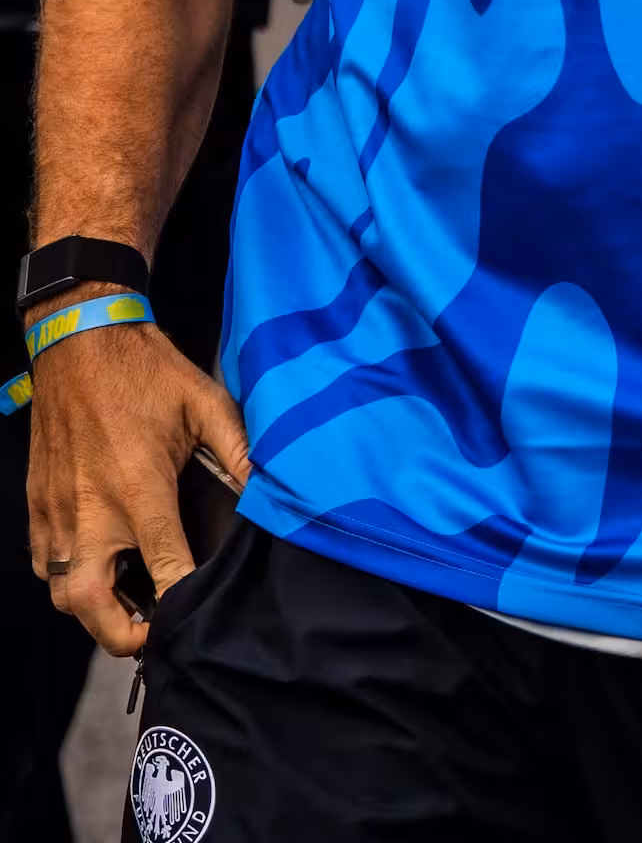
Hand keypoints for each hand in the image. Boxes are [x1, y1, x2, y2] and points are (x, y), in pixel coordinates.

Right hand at [26, 309, 249, 656]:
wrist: (79, 341)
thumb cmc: (143, 371)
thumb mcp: (204, 401)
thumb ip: (238, 449)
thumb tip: (267, 484)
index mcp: (139, 488)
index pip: (165, 568)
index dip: (183, 602)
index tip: (199, 617)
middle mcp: (91, 511)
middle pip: (94, 606)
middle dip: (123, 636)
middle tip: (154, 632)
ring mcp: (57, 513)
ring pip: (62, 594)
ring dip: (92, 611)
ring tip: (127, 603)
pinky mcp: (37, 505)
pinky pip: (44, 564)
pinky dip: (66, 579)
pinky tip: (96, 565)